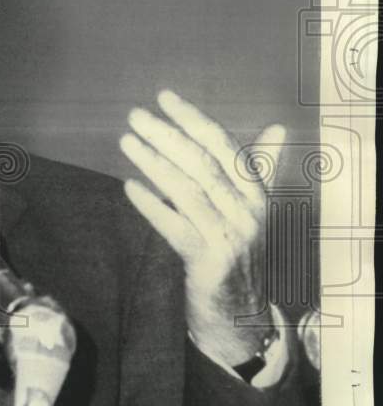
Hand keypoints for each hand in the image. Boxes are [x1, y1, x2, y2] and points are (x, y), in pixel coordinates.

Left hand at [119, 89, 283, 366]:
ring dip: (154, 163)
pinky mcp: (209, 262)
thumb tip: (279, 128)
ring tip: (126, 142)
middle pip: (202, 163)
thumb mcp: (251, 206)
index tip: (164, 97)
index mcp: (256, 192)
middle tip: (136, 115)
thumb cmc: (238, 246)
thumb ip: (260, 167)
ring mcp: (229, 237)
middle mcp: (247, 211)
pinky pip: (175, 228)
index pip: (224, 144)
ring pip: (188, 192)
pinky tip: (129, 187)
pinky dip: (151, 205)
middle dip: (167, 135)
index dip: (194, 119)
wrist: (240, 309)